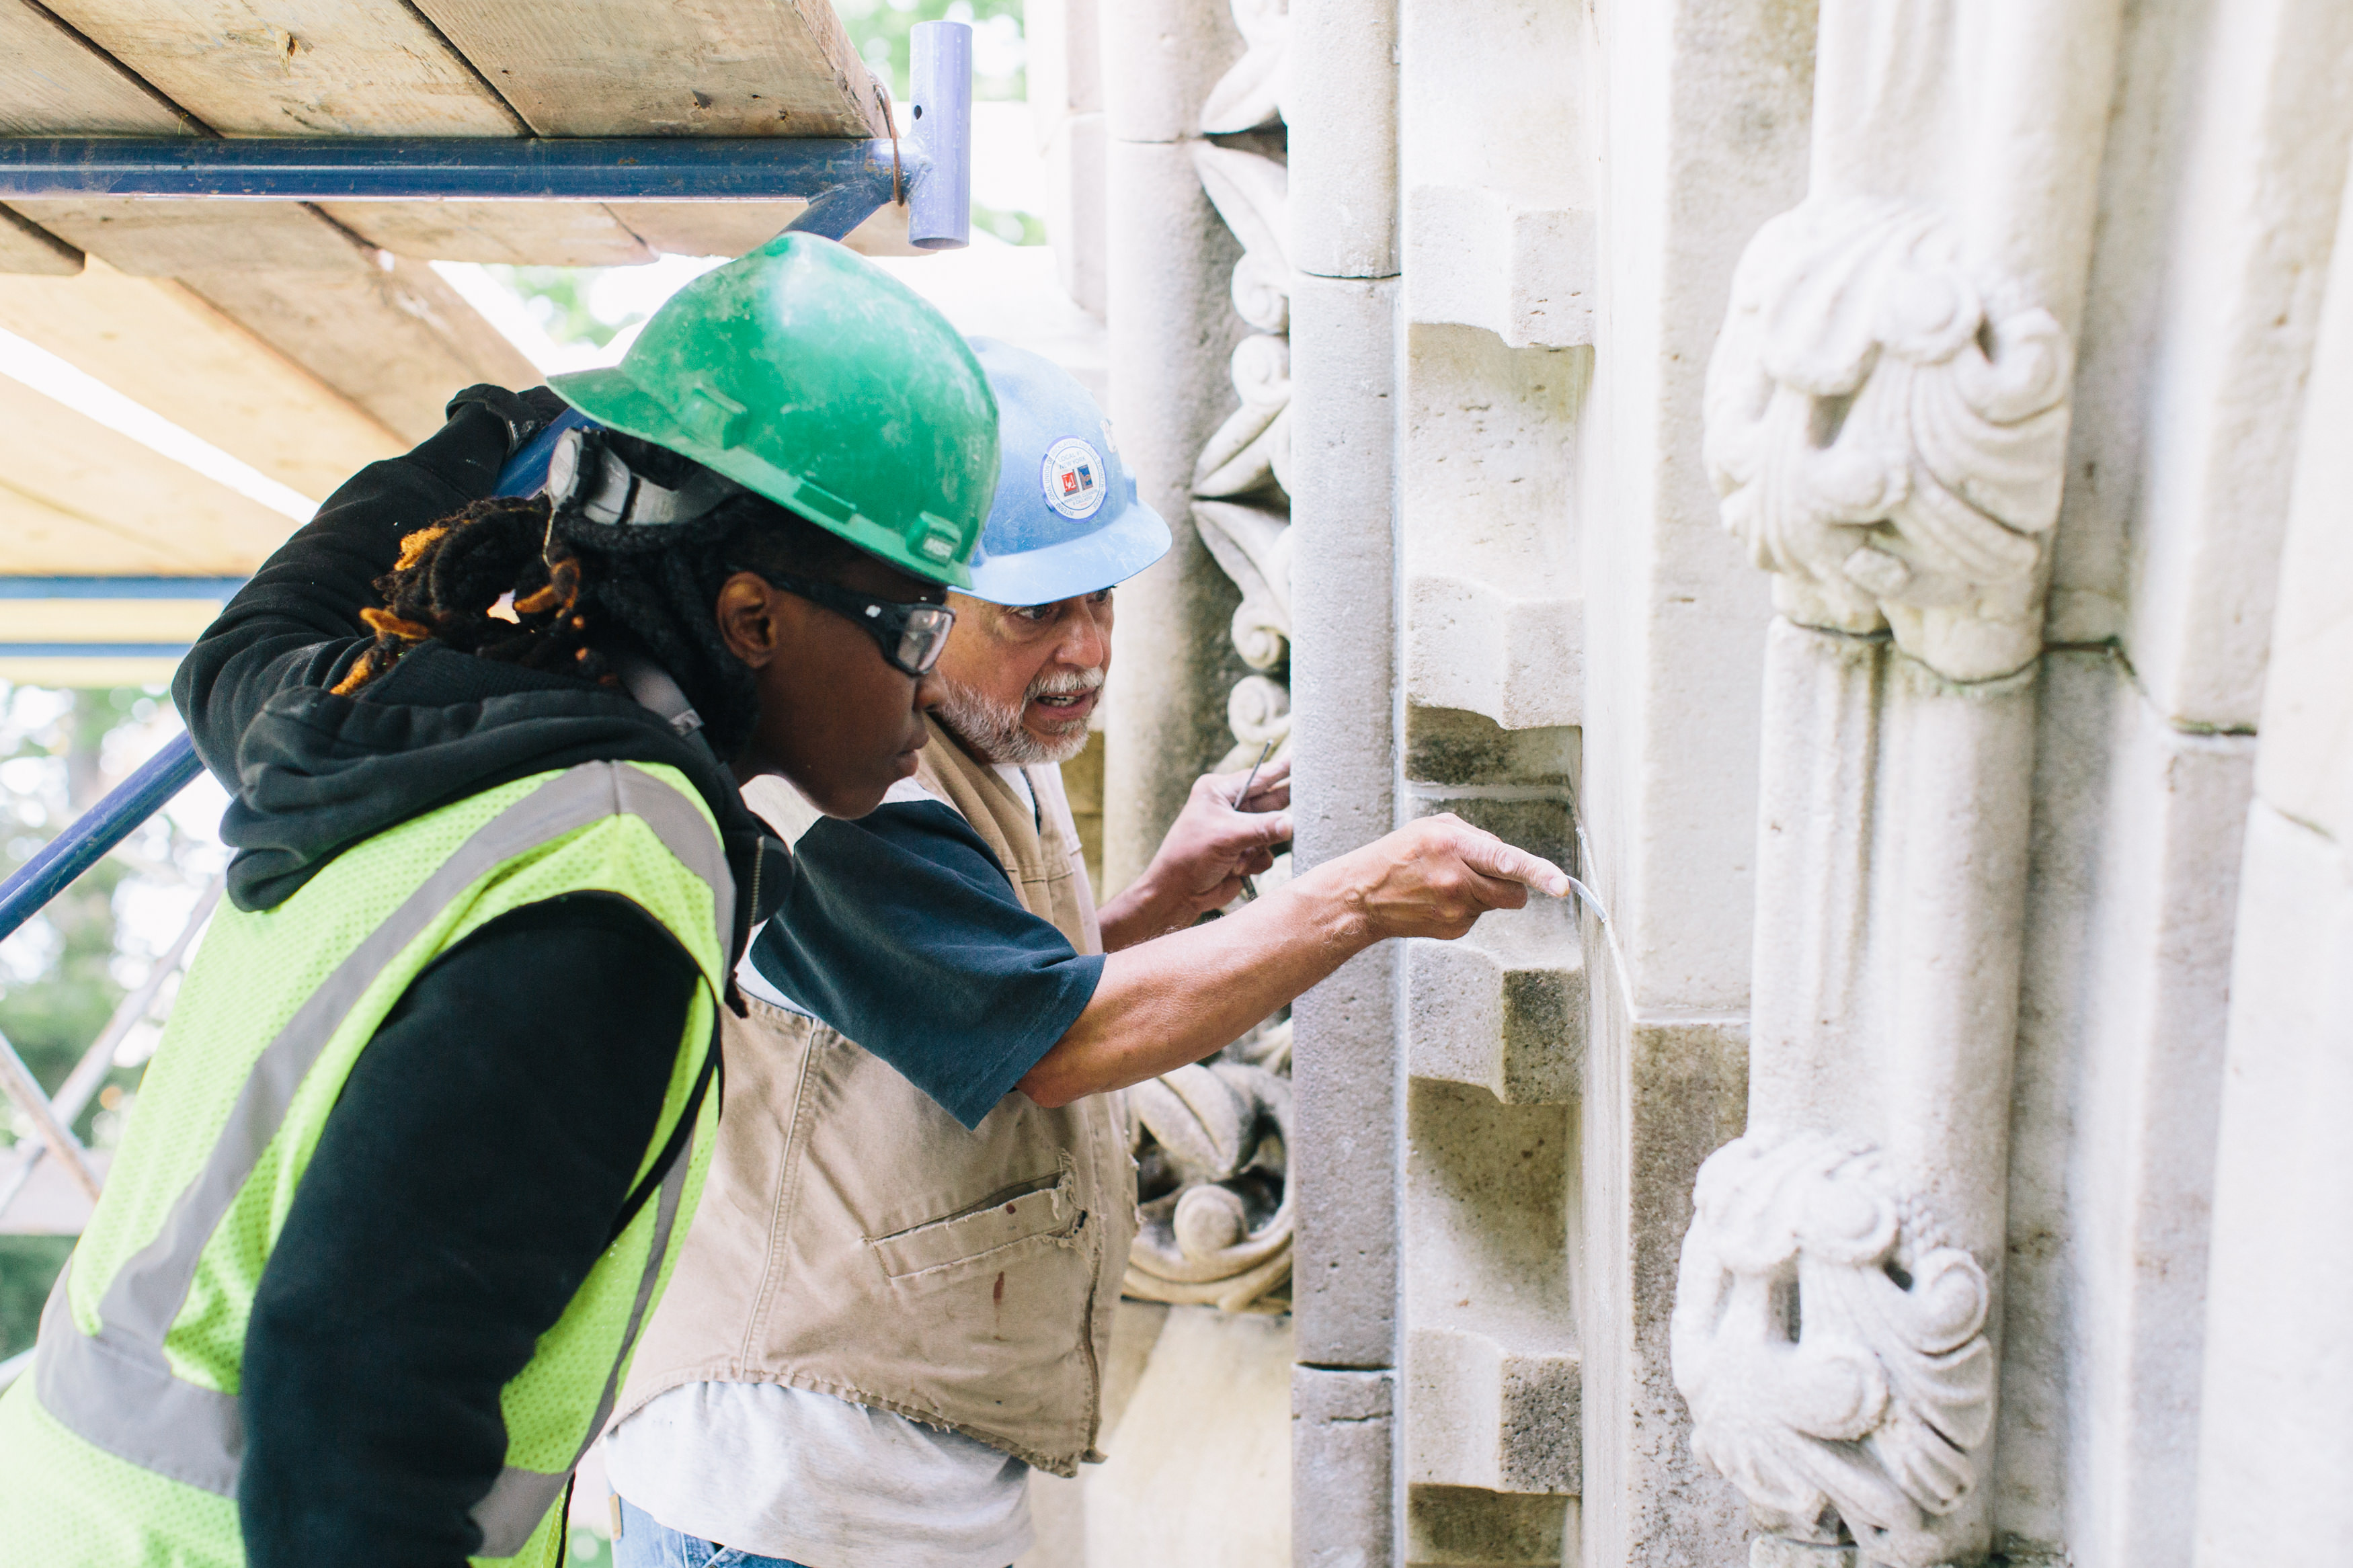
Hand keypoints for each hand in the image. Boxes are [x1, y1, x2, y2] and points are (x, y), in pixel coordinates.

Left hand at [1098, 759, 1294, 946]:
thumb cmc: (1190, 856)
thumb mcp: (1226, 837)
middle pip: (1270, 802)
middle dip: (1280, 811)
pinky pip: (1266, 853)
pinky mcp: (1244, 852)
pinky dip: (1255, 862)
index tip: (1302, 756)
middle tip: (1312, 798)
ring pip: (1272, 832)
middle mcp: (1230, 807)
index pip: (1258, 776)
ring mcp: (1239, 830)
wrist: (1177, 894)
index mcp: (1219, 792)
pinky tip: (1237, 869)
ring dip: (1259, 847)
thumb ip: (1262, 828)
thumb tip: (1291, 824)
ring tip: (1239, 858)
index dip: (1282, 768)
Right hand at [1310, 813, 1569, 941]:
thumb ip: (1477, 837)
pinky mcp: (1454, 930)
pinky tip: (1439, 899)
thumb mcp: (1435, 828)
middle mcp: (1457, 879)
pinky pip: (1479, 916)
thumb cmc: (1399, 855)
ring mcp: (1456, 909)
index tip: (1561, 886)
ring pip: (1497, 903)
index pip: (1507, 860)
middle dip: (1514, 885)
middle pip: (1514, 891)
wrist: (1363, 897)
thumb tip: (1509, 857)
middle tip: (1488, 875)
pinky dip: (1467, 907)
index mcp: (1453, 845)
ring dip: (1484, 892)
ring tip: (1448, 883)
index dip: (1538, 872)